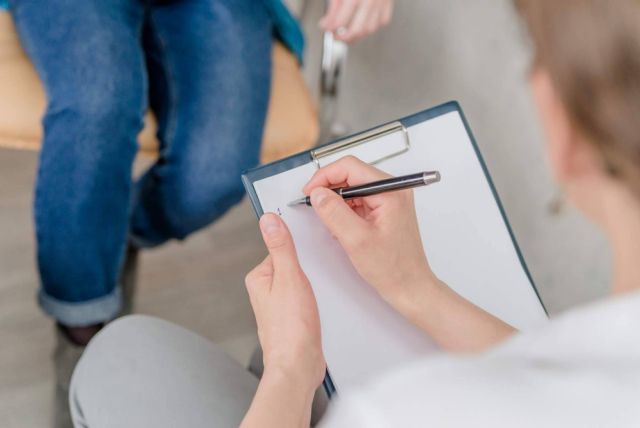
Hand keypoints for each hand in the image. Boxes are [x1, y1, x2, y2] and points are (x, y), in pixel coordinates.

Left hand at [245, 213, 325, 391]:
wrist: (298, 366)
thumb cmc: (291, 329)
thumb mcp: (289, 278)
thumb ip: (281, 247)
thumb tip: (269, 220)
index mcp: (259, 278)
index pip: (280, 247)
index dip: (299, 248)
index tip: (311, 250)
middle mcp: (266, 290)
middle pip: (292, 263)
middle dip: (308, 268)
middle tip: (315, 279)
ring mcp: (278, 304)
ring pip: (301, 281)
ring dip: (313, 285)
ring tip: (316, 295)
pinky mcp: (292, 316)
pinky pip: (305, 296)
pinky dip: (316, 298)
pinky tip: (320, 306)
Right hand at [303, 156, 437, 308]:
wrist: (409, 286)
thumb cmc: (393, 268)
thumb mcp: (356, 240)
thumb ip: (334, 213)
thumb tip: (318, 193)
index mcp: (391, 191)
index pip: (350, 167)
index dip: (324, 176)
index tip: (310, 191)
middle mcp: (392, 190)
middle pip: (350, 175)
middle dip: (329, 190)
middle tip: (314, 206)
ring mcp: (389, 199)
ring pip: (352, 188)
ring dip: (337, 203)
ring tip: (332, 224)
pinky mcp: (384, 210)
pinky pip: (358, 201)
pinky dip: (344, 212)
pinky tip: (342, 229)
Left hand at [319, 0, 393, 42]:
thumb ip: (334, 5)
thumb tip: (328, 22)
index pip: (341, 21)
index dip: (330, 28)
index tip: (325, 27)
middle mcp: (370, 0)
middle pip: (357, 30)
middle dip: (344, 37)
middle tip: (335, 35)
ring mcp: (381, 2)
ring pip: (370, 29)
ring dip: (358, 34)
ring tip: (347, 32)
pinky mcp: (389, 2)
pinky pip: (381, 21)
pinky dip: (371, 25)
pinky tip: (363, 22)